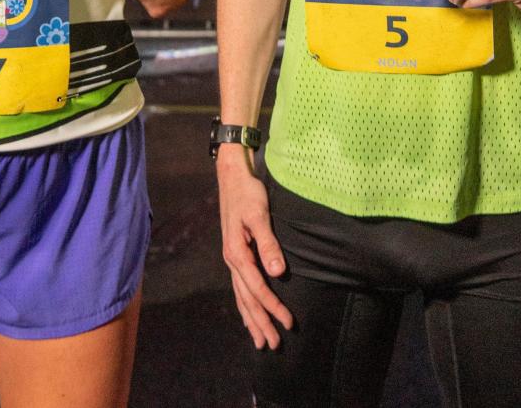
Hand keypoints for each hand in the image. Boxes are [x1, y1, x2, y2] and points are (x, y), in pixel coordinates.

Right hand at [217, 147, 291, 350]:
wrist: (232, 175)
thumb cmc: (248, 192)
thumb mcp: (259, 215)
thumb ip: (268, 243)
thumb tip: (278, 273)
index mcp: (237, 253)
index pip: (257, 288)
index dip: (272, 307)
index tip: (288, 323)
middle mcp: (232, 259)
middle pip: (246, 298)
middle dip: (260, 322)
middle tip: (275, 345)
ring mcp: (232, 257)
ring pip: (241, 296)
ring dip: (251, 319)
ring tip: (261, 340)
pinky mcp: (235, 252)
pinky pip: (240, 286)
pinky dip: (245, 304)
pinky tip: (249, 313)